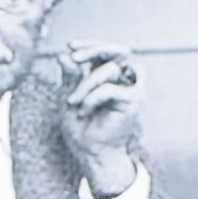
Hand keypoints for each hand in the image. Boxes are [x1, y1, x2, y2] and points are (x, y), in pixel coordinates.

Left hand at [57, 39, 141, 197]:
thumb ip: (69, 76)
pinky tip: (83, 111)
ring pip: (110, 68)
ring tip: (71, 102)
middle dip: (93, 50)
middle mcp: (122, 79)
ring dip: (85, 84)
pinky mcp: (135, 100)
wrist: (91, 153)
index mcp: (107, 76)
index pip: (103, 51)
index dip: (88, 45)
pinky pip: (109, 88)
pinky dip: (92, 98)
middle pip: (114, 51)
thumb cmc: (80, 128)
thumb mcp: (69, 97)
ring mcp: (130, 88)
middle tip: (75, 56)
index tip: (70, 46)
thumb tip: (63, 55)